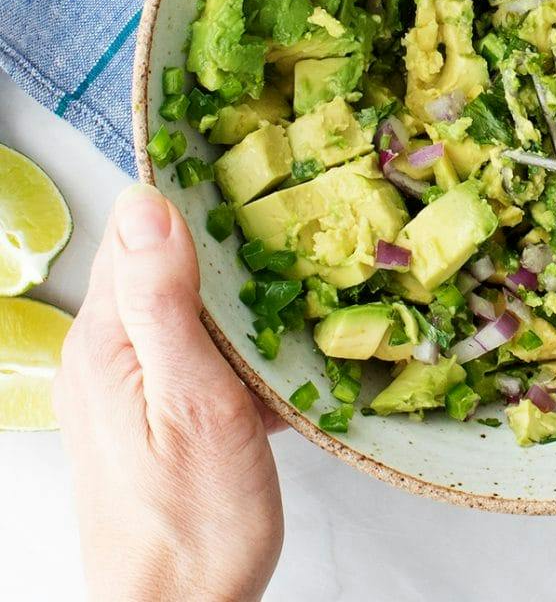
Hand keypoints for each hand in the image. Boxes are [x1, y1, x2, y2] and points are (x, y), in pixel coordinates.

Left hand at [54, 185, 283, 601]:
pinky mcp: (161, 409)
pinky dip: (245, 342)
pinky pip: (204, 349)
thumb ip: (163, 301)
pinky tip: (286, 354)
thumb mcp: (191, 400)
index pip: (140, 233)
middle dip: (232, 245)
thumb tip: (145, 203)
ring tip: (306, 286)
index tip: (256, 178)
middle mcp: (109, 353)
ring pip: (194, 307)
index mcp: (107, 340)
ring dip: (246, 295)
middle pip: (169, 265)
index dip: (196, 202)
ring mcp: (135, 382)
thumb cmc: (192, 518)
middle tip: (301, 233)